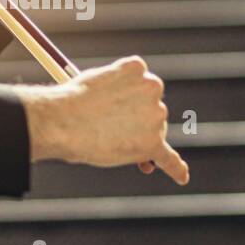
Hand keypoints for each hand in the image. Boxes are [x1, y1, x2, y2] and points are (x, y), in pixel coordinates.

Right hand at [17, 55, 189, 185]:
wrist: (63, 121)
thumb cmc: (70, 102)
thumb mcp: (95, 84)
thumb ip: (114, 94)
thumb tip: (122, 119)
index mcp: (137, 68)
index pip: (141, 85)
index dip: (130, 101)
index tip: (116, 108)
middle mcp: (153, 87)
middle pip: (152, 109)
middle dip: (137, 122)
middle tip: (109, 131)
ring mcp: (155, 115)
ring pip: (153, 132)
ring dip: (138, 140)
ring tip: (109, 142)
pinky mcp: (153, 142)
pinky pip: (168, 158)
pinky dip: (175, 168)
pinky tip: (182, 176)